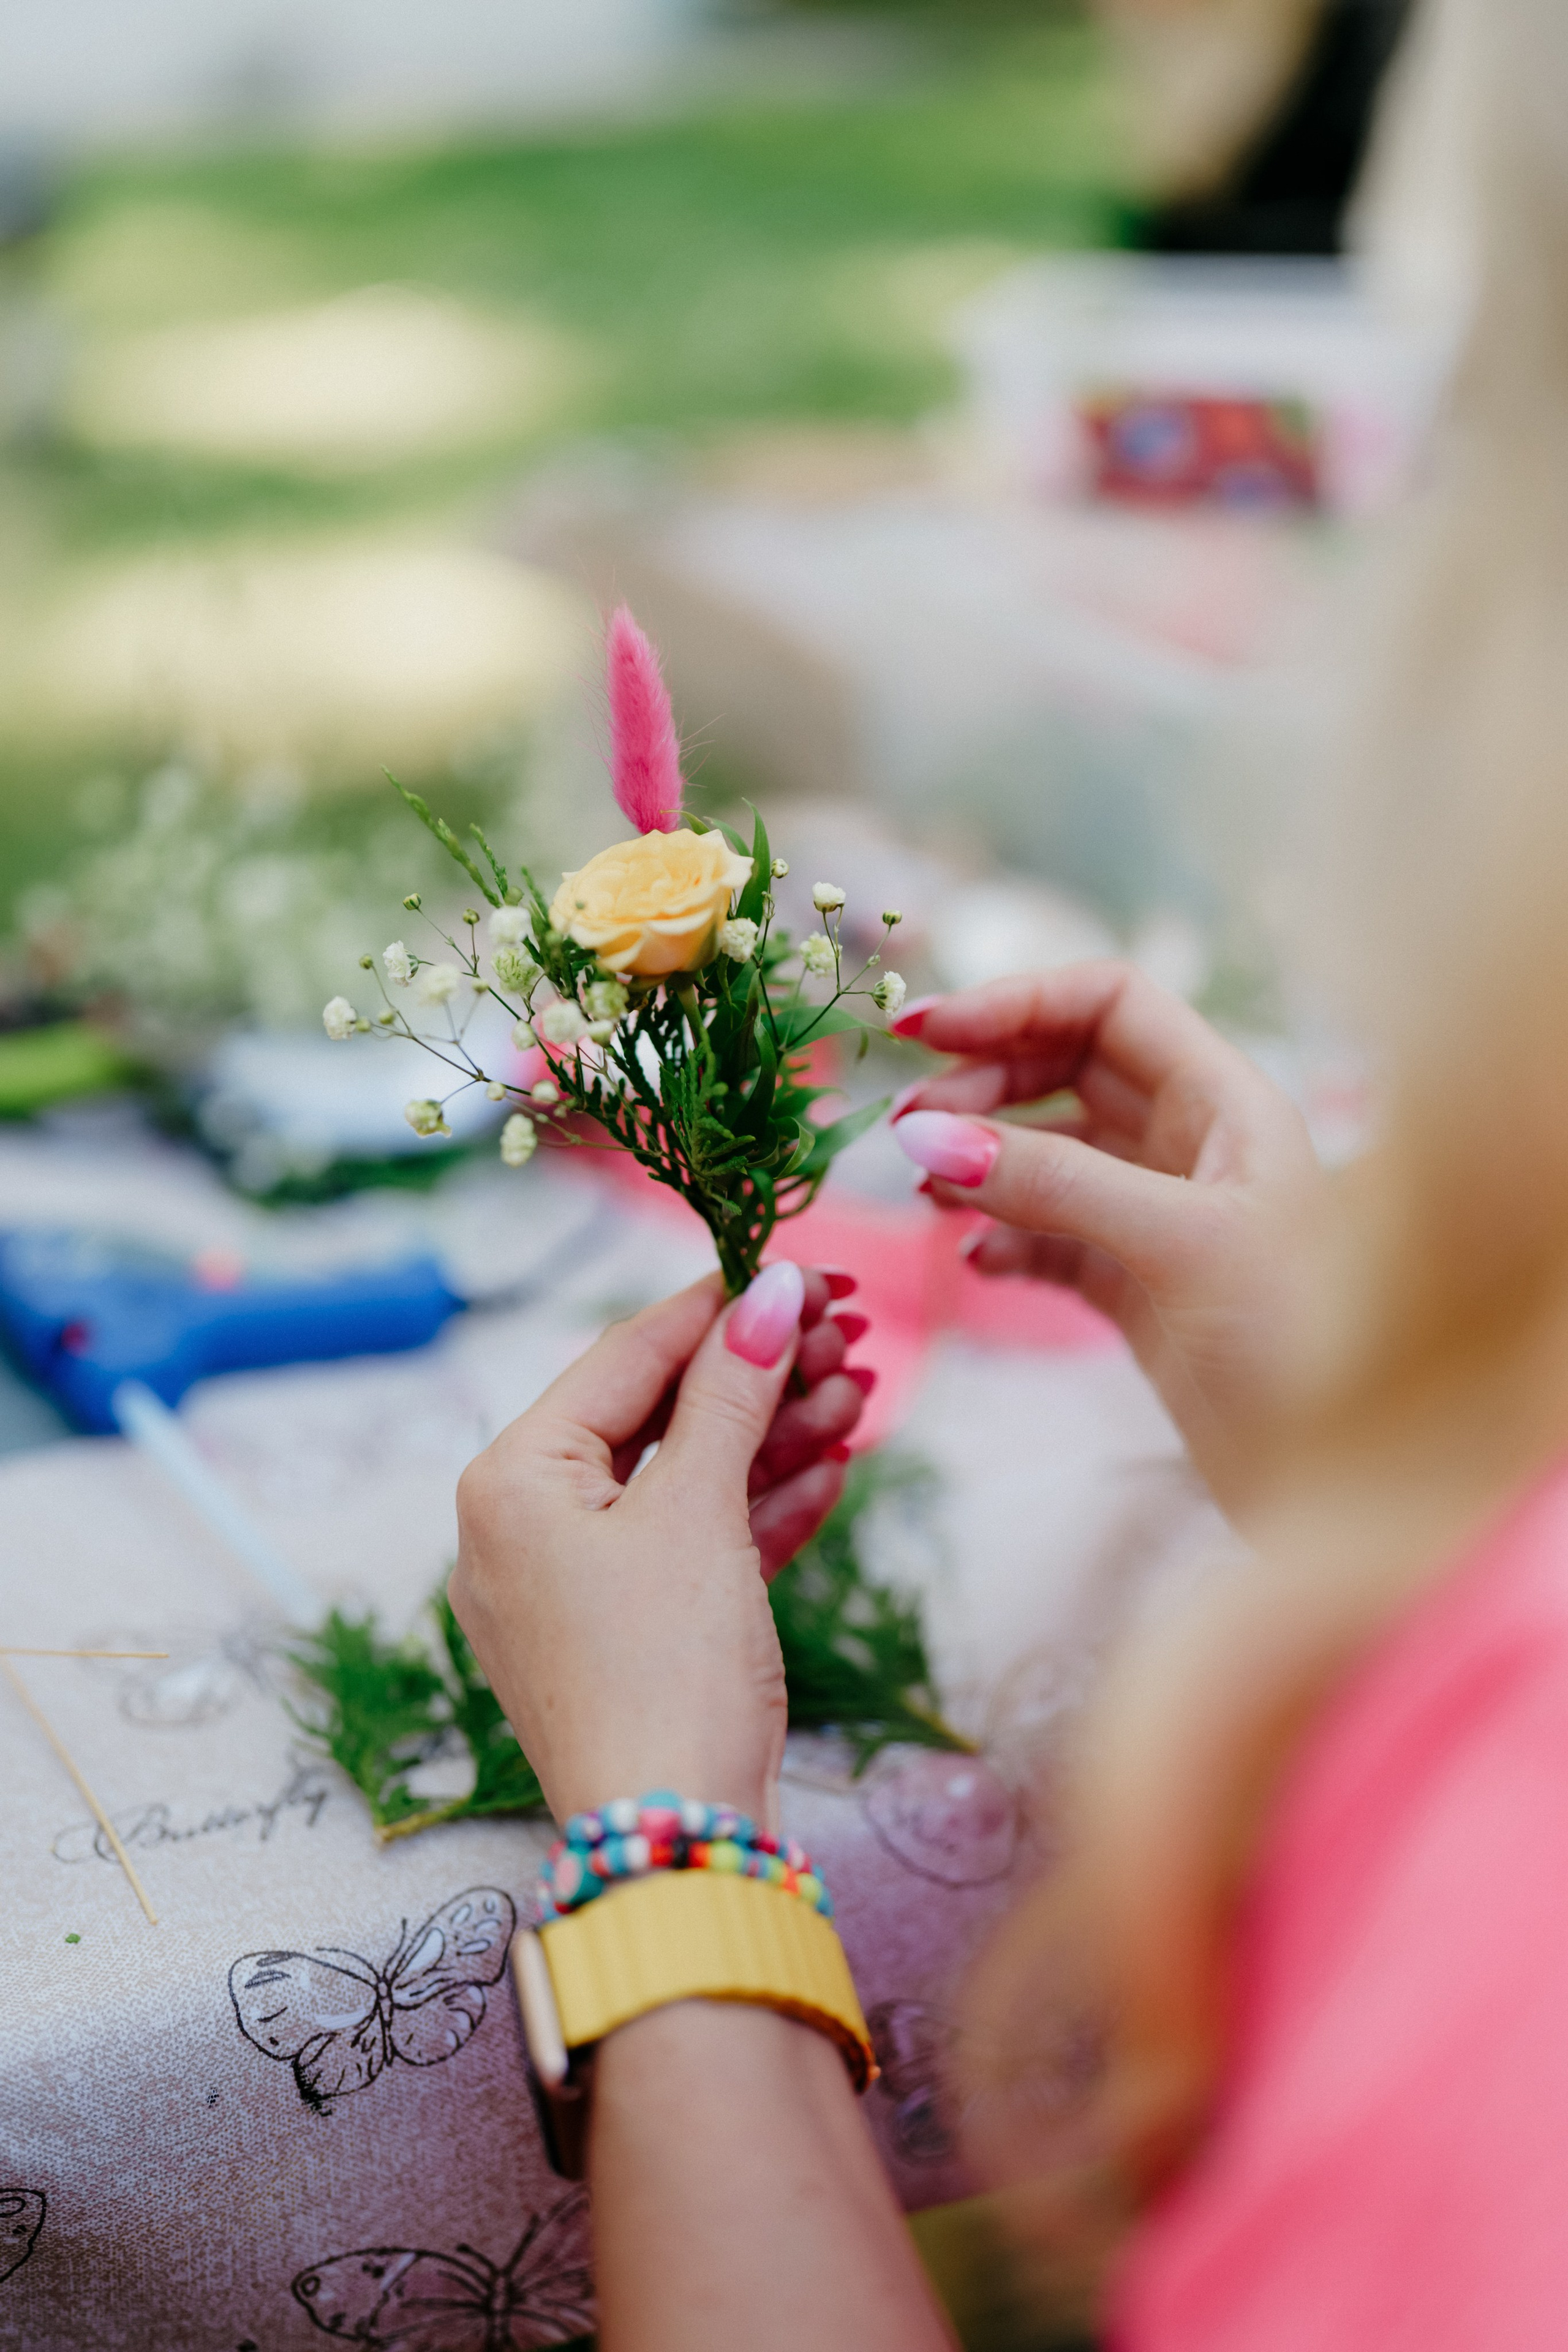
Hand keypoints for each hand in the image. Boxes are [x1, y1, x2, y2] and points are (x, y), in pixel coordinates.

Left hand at [449, 1266, 866, 1825]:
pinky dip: (759, 1506)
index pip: (624, 1354)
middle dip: (760, 1374)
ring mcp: (573, 1585)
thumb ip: (732, 1391)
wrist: (677, 1846)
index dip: (722, 1304)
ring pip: (684, 1477)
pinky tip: (833, 1468)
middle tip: (851, 1335)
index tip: (806, 1270)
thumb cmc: (666, 1670)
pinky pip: (692, 1544)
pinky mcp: (626, 1633)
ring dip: (775, 1434)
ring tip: (861, 1393)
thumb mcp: (699, 1510)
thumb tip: (767, 1288)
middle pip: (658, 1412)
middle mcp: (522, 1525)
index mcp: (510, 1479)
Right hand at [891, 962, 1322, 1496]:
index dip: (1015, 1001)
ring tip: (924, 1194)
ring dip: (978, 1161)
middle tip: (907, 1130)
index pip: (1109, 1002)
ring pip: (1045, 1152)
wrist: (1344, 1486)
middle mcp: (1192, 1145)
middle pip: (1064, 1066)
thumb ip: (1054, 1184)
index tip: (925, 1030)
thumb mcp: (1179, 1245)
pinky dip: (1000, 1239)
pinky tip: (976, 1261)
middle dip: (981, 1085)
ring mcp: (1159, 1216)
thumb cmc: (1306, 1344)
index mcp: (1226, 1101)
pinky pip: (1045, 1237)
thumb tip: (925, 1137)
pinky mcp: (1134, 1289)